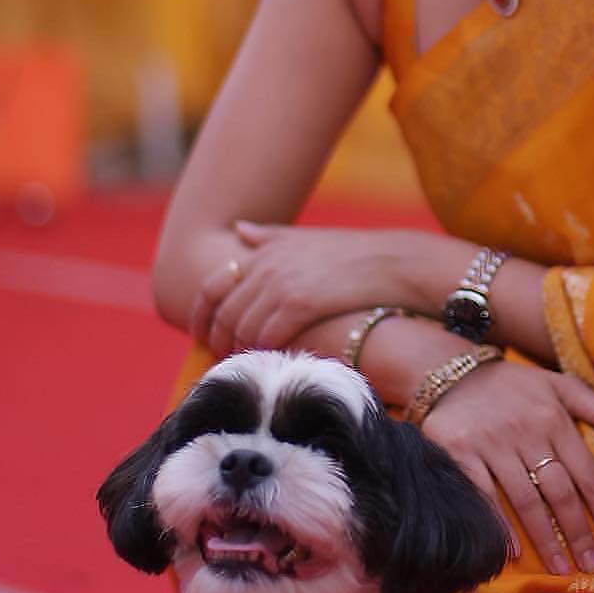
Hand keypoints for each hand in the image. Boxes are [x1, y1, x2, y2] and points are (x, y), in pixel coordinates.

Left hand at [190, 223, 400, 355]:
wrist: (393, 262)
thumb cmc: (354, 253)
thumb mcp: (306, 236)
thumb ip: (269, 236)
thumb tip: (238, 229)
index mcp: (264, 252)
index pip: (212, 284)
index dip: (200, 313)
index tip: (200, 334)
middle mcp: (267, 266)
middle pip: (224, 311)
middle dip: (218, 338)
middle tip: (222, 357)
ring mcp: (282, 284)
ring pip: (242, 327)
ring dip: (240, 349)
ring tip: (246, 362)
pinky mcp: (301, 303)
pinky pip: (267, 335)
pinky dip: (263, 351)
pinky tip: (270, 359)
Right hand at [419, 360, 593, 575]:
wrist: (451, 373)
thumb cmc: (515, 386)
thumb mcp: (561, 386)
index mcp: (555, 419)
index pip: (590, 475)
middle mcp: (526, 432)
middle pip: (560, 493)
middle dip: (579, 534)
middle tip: (592, 567)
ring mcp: (491, 444)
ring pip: (525, 500)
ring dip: (545, 538)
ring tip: (561, 567)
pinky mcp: (459, 452)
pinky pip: (484, 495)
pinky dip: (499, 525)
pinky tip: (514, 551)